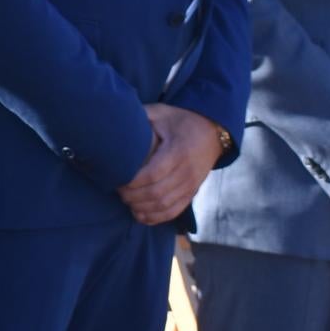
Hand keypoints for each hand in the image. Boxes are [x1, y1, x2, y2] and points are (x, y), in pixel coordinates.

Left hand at [120, 105, 222, 224]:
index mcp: (178, 151)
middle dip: (133, 197)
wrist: (212, 132)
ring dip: (142, 208)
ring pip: (164, 205)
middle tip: (118, 191)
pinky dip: (155, 218)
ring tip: (127, 202)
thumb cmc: (181, 121)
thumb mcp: (162, 113)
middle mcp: (187, 171)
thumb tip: (116, 119)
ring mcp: (191, 184)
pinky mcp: (192, 193)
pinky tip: (140, 215)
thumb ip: (141, 117)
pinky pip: (174, 211)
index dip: (132, 182)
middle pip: (156, 193)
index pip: (152, 174)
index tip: (118, 180)